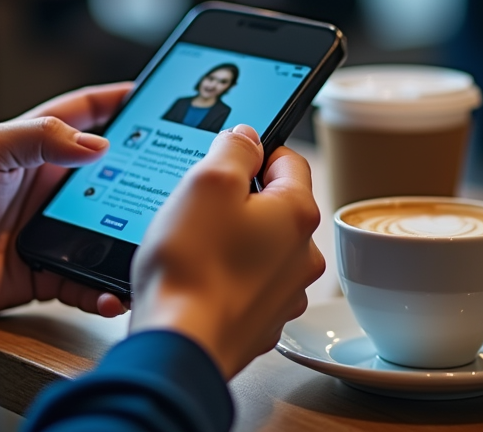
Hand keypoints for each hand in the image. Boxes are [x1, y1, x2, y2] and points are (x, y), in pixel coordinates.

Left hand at [0, 83, 131, 317]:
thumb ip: (39, 137)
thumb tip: (98, 145)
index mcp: (35, 147)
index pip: (84, 114)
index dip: (116, 101)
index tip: (151, 95)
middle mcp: (49, 186)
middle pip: (109, 175)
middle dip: (141, 174)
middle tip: (174, 175)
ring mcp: (51, 229)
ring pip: (105, 230)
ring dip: (128, 237)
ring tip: (151, 240)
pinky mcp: (47, 272)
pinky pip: (85, 280)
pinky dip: (102, 289)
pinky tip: (112, 291)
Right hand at [129, 125, 325, 378]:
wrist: (180, 346)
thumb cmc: (193, 264)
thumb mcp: (208, 181)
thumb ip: (234, 149)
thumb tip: (247, 137)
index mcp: (297, 214)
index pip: (289, 160)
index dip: (254, 150)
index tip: (225, 156)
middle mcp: (302, 255)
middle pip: (273, 206)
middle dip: (238, 199)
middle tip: (197, 205)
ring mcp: (284, 294)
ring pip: (259, 246)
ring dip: (232, 240)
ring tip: (192, 246)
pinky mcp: (260, 322)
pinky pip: (245, 284)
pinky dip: (224, 276)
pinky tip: (196, 278)